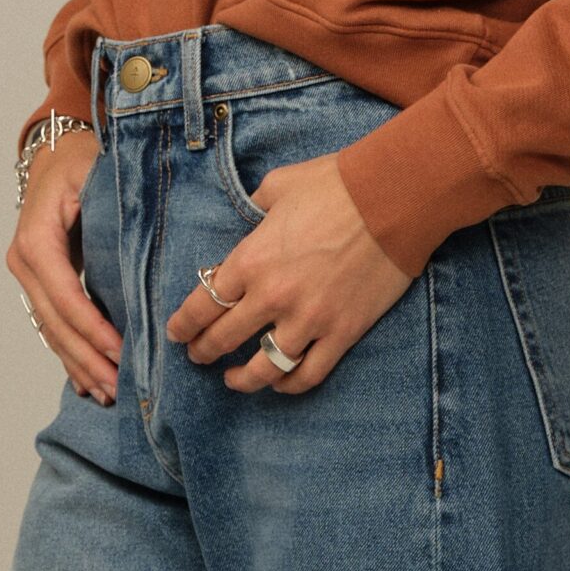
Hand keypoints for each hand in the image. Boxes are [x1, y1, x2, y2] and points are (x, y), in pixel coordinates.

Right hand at [7, 135, 124, 402]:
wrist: (55, 148)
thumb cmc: (81, 158)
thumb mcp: (97, 172)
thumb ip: (116, 207)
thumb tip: (149, 243)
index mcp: (38, 238)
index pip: (65, 295)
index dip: (91, 329)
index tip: (119, 353)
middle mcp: (25, 260)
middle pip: (55, 322)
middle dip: (86, 358)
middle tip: (118, 388)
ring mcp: (26, 273)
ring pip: (51, 329)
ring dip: (78, 364)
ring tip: (107, 393)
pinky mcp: (37, 280)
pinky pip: (52, 322)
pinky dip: (69, 352)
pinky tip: (85, 381)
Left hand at [163, 151, 413, 393]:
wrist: (392, 198)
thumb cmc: (334, 185)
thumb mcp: (279, 185)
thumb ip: (255, 207)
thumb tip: (251, 218)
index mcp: (250, 260)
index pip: (202, 305)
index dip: (184, 325)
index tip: (177, 333)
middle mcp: (272, 297)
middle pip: (224, 340)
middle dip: (203, 351)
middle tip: (198, 355)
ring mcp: (308, 320)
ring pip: (263, 368)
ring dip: (242, 379)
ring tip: (232, 379)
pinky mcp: (342, 333)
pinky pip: (308, 375)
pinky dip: (288, 384)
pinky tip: (278, 382)